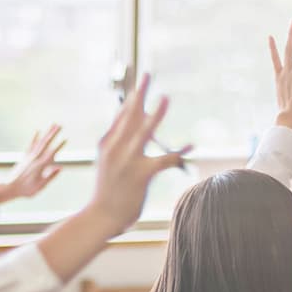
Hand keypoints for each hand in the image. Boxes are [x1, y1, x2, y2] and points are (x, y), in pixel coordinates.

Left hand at [0, 125, 65, 202]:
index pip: (52, 153)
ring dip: (47, 133)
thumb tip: (60, 167)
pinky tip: (37, 131)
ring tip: (52, 125)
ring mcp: (29, 156)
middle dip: (53, 134)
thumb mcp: (40, 186)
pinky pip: (31, 145)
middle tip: (60, 125)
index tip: (66, 139)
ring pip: (40, 142)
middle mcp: (35, 158)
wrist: (9, 187)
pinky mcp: (24, 157)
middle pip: (46, 143)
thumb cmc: (26, 190)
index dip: (59, 146)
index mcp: (40, 166)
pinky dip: (35, 138)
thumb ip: (50, 176)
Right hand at [32, 75, 187, 282]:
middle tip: (147, 74)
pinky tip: (190, 146)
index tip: (139, 79)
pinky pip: (163, 160)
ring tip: (165, 98)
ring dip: (155, 115)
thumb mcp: (107, 163)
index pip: (122, 115)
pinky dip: (178, 153)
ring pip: (143, 133)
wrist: (100, 216)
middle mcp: (115, 148)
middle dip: (140, 94)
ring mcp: (126, 161)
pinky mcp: (139, 175)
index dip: (132, 96)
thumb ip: (116, 143)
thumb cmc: (107, 191)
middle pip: (130, 116)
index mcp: (107, 143)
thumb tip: (126, 125)